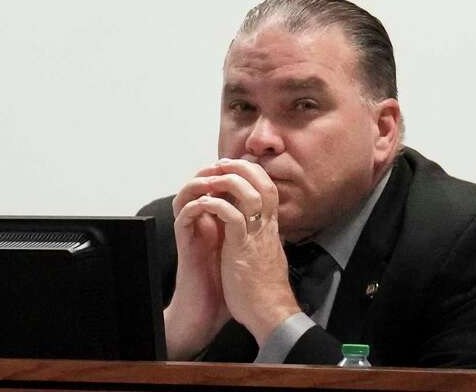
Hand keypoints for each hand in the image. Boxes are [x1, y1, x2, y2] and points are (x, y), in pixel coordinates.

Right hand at [162, 164, 240, 358]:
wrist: (211, 309)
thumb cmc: (230, 282)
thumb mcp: (247, 247)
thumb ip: (252, 227)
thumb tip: (272, 211)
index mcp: (219, 219)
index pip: (220, 185)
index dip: (232, 172)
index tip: (248, 165)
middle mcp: (204, 221)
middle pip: (202, 183)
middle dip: (215, 170)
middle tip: (228, 163)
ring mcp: (193, 230)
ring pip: (186, 194)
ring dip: (200, 182)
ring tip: (215, 178)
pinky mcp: (185, 242)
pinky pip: (183, 216)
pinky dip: (194, 205)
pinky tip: (207, 202)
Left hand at [202, 159, 302, 345]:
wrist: (270, 313)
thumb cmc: (264, 290)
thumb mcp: (266, 257)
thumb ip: (262, 240)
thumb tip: (257, 232)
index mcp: (271, 229)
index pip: (268, 190)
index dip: (253, 174)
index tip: (235, 167)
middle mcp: (267, 227)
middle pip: (263, 184)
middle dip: (243, 168)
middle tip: (222, 163)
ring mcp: (256, 236)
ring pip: (250, 194)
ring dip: (229, 180)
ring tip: (212, 177)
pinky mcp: (242, 248)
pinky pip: (231, 216)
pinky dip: (217, 205)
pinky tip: (204, 204)